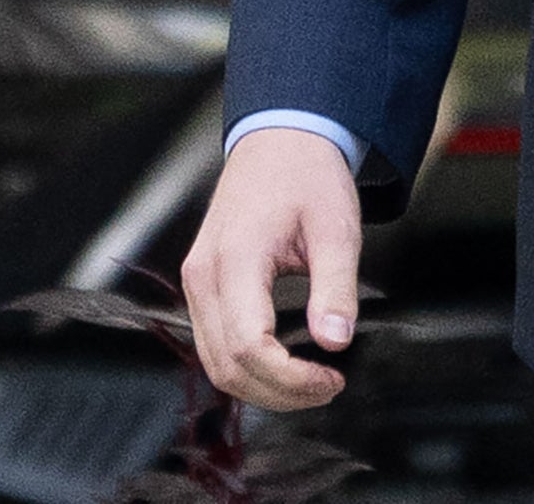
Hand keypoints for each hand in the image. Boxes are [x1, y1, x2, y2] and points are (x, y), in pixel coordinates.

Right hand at [181, 128, 362, 408]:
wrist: (280, 140)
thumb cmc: (307, 176)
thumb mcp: (337, 228)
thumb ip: (335, 287)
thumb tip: (336, 341)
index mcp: (235, 258)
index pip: (248, 346)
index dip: (289, 378)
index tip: (331, 380)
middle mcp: (203, 275)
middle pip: (226, 365)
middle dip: (278, 392)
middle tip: (328, 387)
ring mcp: (196, 281)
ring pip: (214, 362)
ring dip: (261, 386)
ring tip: (311, 382)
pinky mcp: (201, 284)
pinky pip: (213, 344)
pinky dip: (246, 366)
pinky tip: (284, 365)